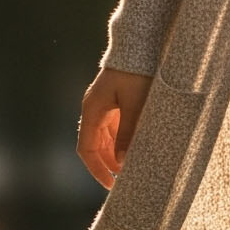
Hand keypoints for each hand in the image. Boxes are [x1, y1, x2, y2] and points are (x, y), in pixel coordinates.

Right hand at [77, 67, 152, 189]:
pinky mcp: (118, 102)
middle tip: (125, 183)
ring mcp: (106, 106)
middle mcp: (95, 109)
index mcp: (93, 110)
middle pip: (96, 146)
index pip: (87, 148)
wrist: (142, 43)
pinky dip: (123, 142)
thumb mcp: (135, 103)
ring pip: (106, 139)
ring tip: (132, 170)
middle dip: (108, 165)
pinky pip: (116, 128)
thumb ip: (128, 132)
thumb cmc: (138, 72)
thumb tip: (121, 160)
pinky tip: (137, 151)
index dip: (96, 169)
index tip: (111, 185)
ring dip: (116, 155)